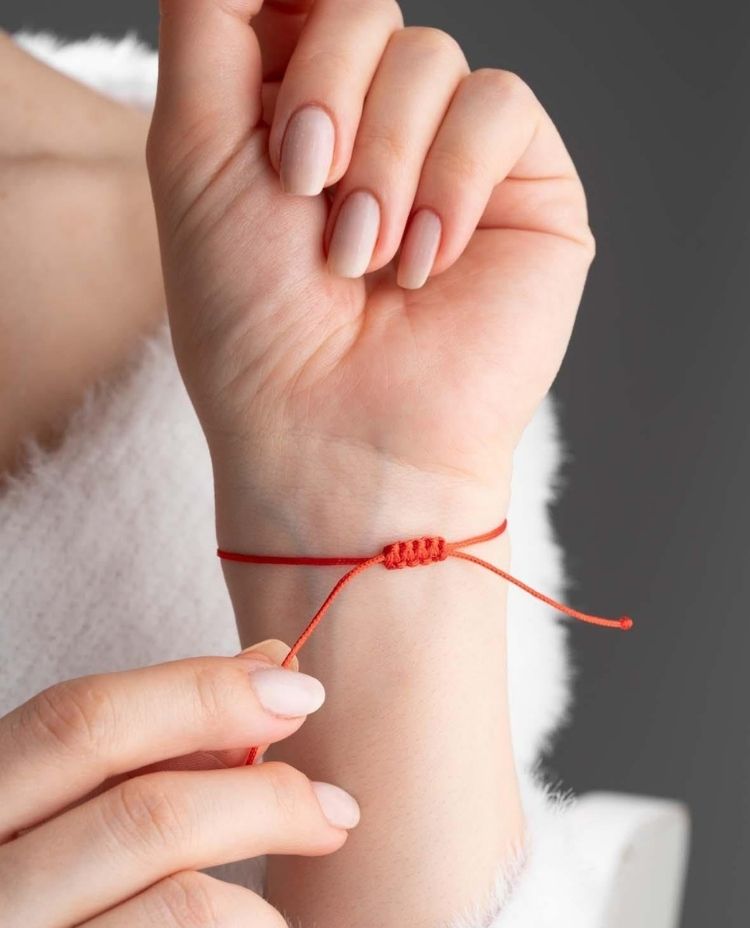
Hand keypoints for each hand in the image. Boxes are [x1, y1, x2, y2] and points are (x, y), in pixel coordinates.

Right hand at [0, 640, 358, 927]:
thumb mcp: (76, 820)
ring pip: (191, 911)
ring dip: (263, 917)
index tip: (298, 688)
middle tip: (336, 808)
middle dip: (267, 799)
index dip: (200, 692)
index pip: (79, 722)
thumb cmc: (62, 914)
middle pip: (148, 815)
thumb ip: (159, 745)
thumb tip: (275, 663)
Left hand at [147, 0, 594, 543]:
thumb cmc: (253, 320)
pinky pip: (500, 106)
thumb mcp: (192, 151)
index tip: (274, 106)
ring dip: (385, 160)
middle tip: (306, 193)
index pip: (301, 2)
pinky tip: (429, 262)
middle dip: (324, 97)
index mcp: (295, 115)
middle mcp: (376, 129)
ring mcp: (452, 158)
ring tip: (367, 259)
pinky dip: (453, 180)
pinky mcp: (525, 190)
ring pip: (431, 55)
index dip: (289, 15)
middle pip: (363, 8)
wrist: (336, 431)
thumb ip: (213, 19)